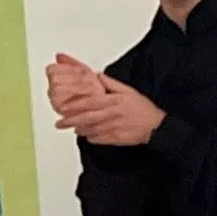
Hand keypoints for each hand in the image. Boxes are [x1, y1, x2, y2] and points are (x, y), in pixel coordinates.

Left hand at [48, 56, 162, 147]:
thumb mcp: (129, 91)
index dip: (74, 106)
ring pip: (90, 130)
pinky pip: (98, 139)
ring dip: (79, 129)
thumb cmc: (143, 109)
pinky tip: (87, 135)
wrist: (157, 127)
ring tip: (73, 128)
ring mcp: (113, 128)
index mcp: (113, 102)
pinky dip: (91, 138)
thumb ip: (111, 84)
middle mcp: (111, 115)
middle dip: (70, 121)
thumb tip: (97, 76)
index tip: (63, 108)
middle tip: (59, 123)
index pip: (89, 103)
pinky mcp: (116, 139)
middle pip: (86, 118)